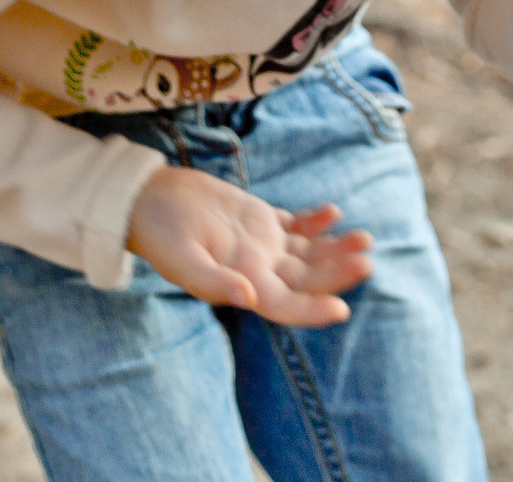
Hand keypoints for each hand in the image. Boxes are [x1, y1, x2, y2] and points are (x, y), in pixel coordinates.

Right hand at [126, 165, 371, 326]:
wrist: (146, 200)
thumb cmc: (158, 233)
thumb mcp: (180, 259)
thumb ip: (212, 281)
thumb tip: (247, 298)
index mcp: (242, 285)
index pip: (285, 306)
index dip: (313, 311)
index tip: (342, 309)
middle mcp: (258, 269)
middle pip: (307, 278)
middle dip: (337, 272)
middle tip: (366, 261)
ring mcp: (262, 245)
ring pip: (309, 253)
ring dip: (336, 248)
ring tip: (365, 238)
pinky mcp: (260, 220)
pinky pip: (297, 226)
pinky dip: (317, 222)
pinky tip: (333, 213)